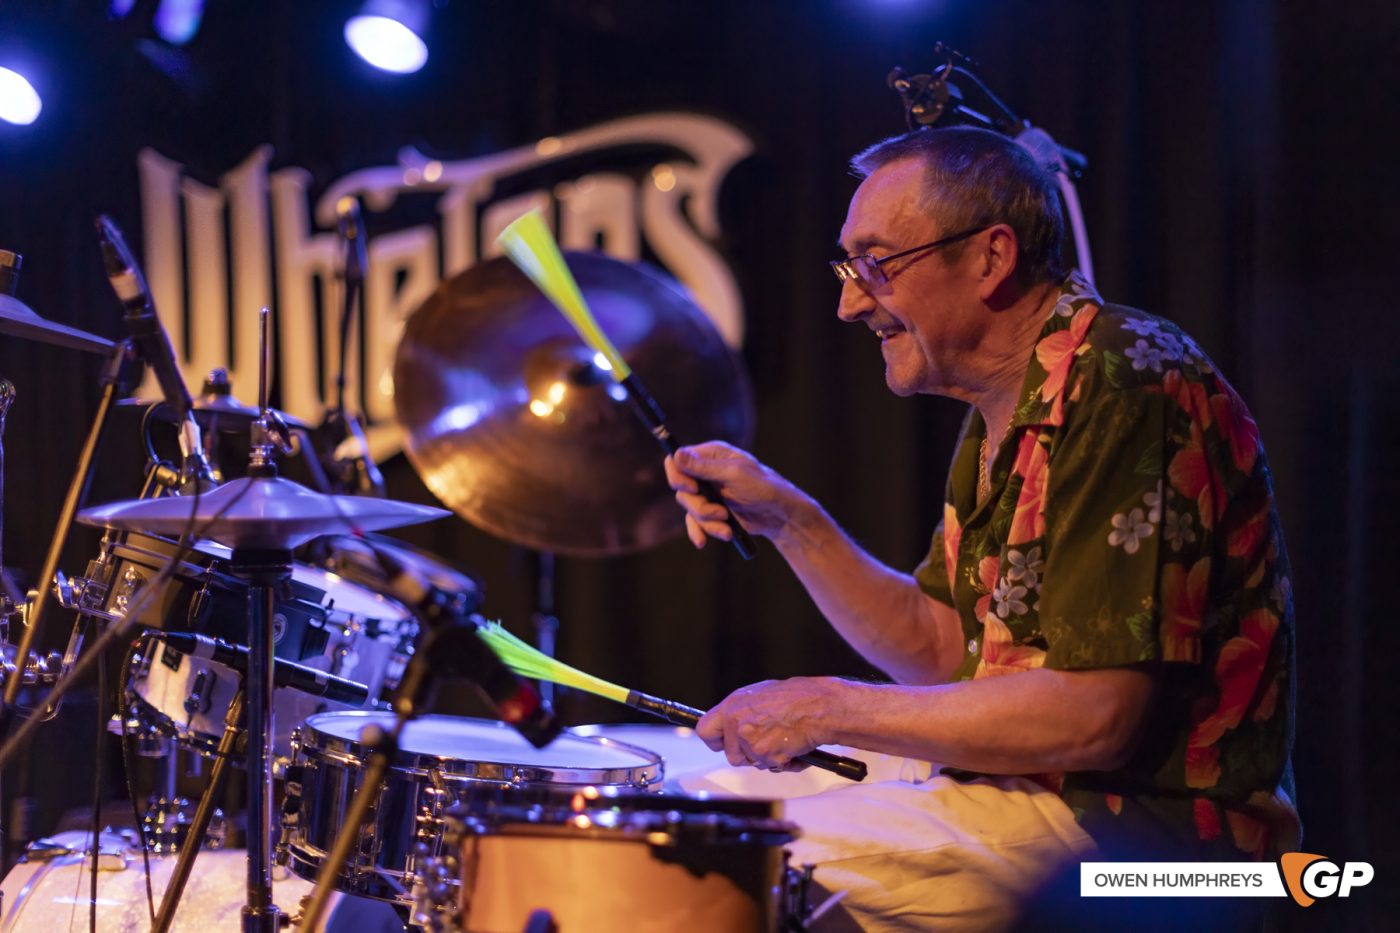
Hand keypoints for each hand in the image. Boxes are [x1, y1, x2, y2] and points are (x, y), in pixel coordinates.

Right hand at [663, 441, 806, 547]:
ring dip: (706, 522)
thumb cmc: (763, 487)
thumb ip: (703, 467)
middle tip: (720, 513)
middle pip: (681, 490)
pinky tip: (703, 542)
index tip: (691, 489)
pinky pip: (695, 522)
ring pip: (690, 509)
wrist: (779, 515)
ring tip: (726, 528)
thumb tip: (676, 454)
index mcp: (711, 455)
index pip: (677, 461)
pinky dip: (700, 531)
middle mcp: (706, 472)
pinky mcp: (712, 511)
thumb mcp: (734, 474)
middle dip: (699, 506)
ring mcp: (708, 493)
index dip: (677, 476)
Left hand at [696, 677, 843, 769]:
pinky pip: (771, 767)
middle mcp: (736, 722)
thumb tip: (730, 726)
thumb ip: (741, 712)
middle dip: (748, 755)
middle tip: (766, 742)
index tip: (723, 745)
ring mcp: (750, 739)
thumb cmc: (794, 698)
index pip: (705, 730)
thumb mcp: (758, 695)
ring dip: (767, 758)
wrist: (817, 706)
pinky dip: (784, 762)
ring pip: (752, 763)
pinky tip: (793, 747)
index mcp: (733, 705)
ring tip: (782, 740)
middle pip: (731, 755)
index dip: (715, 742)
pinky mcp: (765, 753)